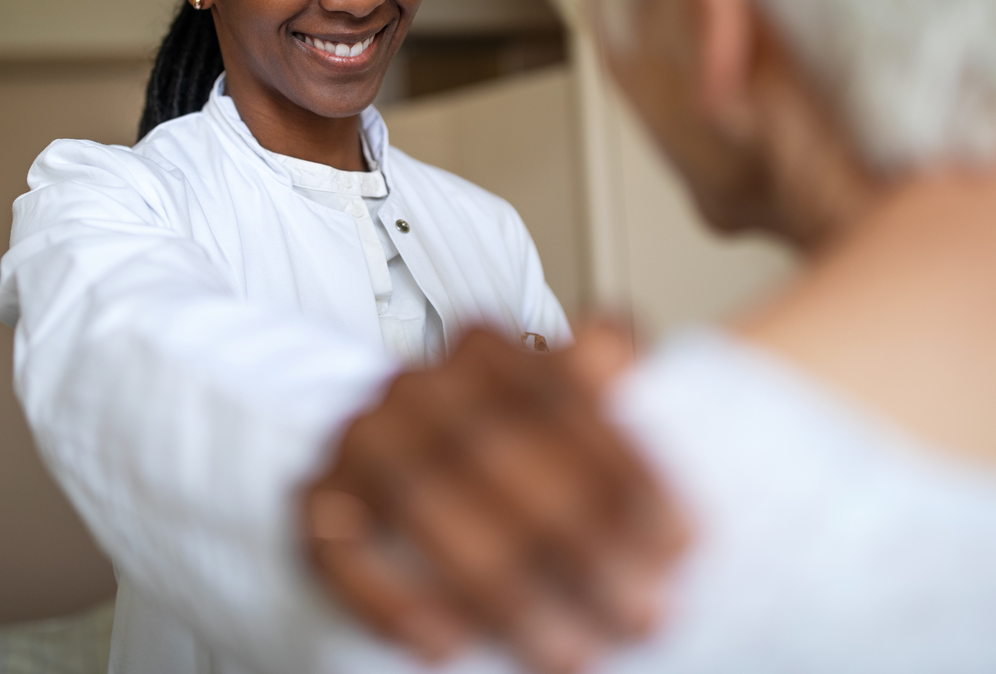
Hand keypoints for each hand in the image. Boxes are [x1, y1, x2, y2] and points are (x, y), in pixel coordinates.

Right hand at [303, 317, 687, 673]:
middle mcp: (419, 384)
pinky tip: (447, 646)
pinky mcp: (311, 504)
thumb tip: (650, 379)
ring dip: (503, 582)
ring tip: (569, 651)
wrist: (371, 491)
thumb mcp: (554, 430)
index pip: (560, 386)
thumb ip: (601, 404)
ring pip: (425, 496)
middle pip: (499, 443)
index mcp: (487, 352)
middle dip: (580, 535)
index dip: (628, 463)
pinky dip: (393, 599)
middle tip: (644, 612)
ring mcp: (358, 440)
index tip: (684, 543)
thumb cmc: (491, 472)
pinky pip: (340, 550)